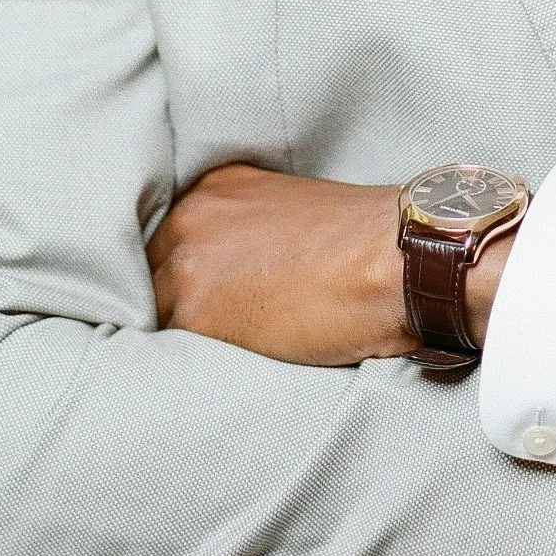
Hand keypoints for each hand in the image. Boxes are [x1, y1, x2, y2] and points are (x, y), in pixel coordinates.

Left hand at [148, 163, 512, 366]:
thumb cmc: (371, 242)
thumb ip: (252, 235)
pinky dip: (193, 362)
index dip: (190, 277)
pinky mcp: (196, 311)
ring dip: (184, 337)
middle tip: (220, 333)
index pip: (174, 241)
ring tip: (225, 356)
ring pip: (159, 313)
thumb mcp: (297, 214)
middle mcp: (191, 215)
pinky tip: (225, 368)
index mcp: (217, 187)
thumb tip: (238, 279)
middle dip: (179, 304)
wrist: (400, 259)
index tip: (213, 299)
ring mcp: (187, 261)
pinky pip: (173, 348)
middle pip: (155, 274)